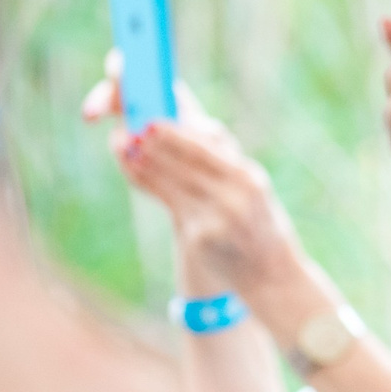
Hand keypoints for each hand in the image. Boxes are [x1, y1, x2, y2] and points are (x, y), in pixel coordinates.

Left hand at [87, 62, 307, 306]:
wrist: (270, 273)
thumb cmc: (256, 223)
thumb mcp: (251, 189)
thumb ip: (222, 162)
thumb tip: (187, 129)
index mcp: (249, 177)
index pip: (207, 146)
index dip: (176, 132)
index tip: (152, 118)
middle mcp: (236, 194)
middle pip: (187, 160)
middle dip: (155, 141)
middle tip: (129, 125)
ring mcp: (217, 217)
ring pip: (172, 180)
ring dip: (142, 160)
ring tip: (120, 142)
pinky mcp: (200, 237)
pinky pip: (167, 202)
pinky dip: (146, 182)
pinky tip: (132, 168)